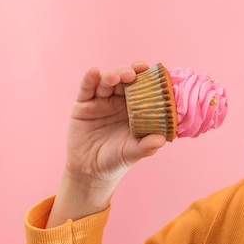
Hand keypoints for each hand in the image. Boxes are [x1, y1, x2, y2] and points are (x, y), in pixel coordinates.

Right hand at [65, 61, 165, 182]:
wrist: (91, 172)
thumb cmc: (117, 159)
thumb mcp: (133, 153)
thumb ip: (146, 146)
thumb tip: (161, 140)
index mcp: (135, 108)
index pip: (142, 87)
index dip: (147, 77)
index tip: (152, 70)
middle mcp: (118, 101)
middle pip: (124, 79)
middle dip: (129, 72)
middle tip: (134, 73)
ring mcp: (100, 101)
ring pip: (106, 81)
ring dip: (111, 75)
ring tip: (115, 77)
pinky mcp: (82, 105)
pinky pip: (86, 88)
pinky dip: (89, 78)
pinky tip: (94, 72)